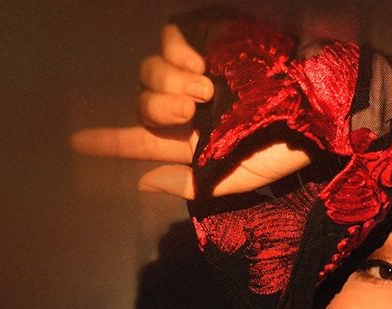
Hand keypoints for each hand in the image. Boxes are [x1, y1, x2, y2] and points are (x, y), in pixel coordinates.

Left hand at [70, 25, 311, 198]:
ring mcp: (197, 71)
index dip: (109, 140)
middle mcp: (190, 104)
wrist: (317, 107)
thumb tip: (142, 182)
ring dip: (168, 82)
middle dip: (155, 108)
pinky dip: (175, 51)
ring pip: (150, 71)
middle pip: (143, 103)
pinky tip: (200, 64)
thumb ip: (193, 186)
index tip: (74, 143)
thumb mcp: (241, 180)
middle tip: (188, 110)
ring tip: (203, 89)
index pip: (141, 140)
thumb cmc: (286, 148)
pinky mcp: (208, 40)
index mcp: (193, 140)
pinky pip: (169, 39)